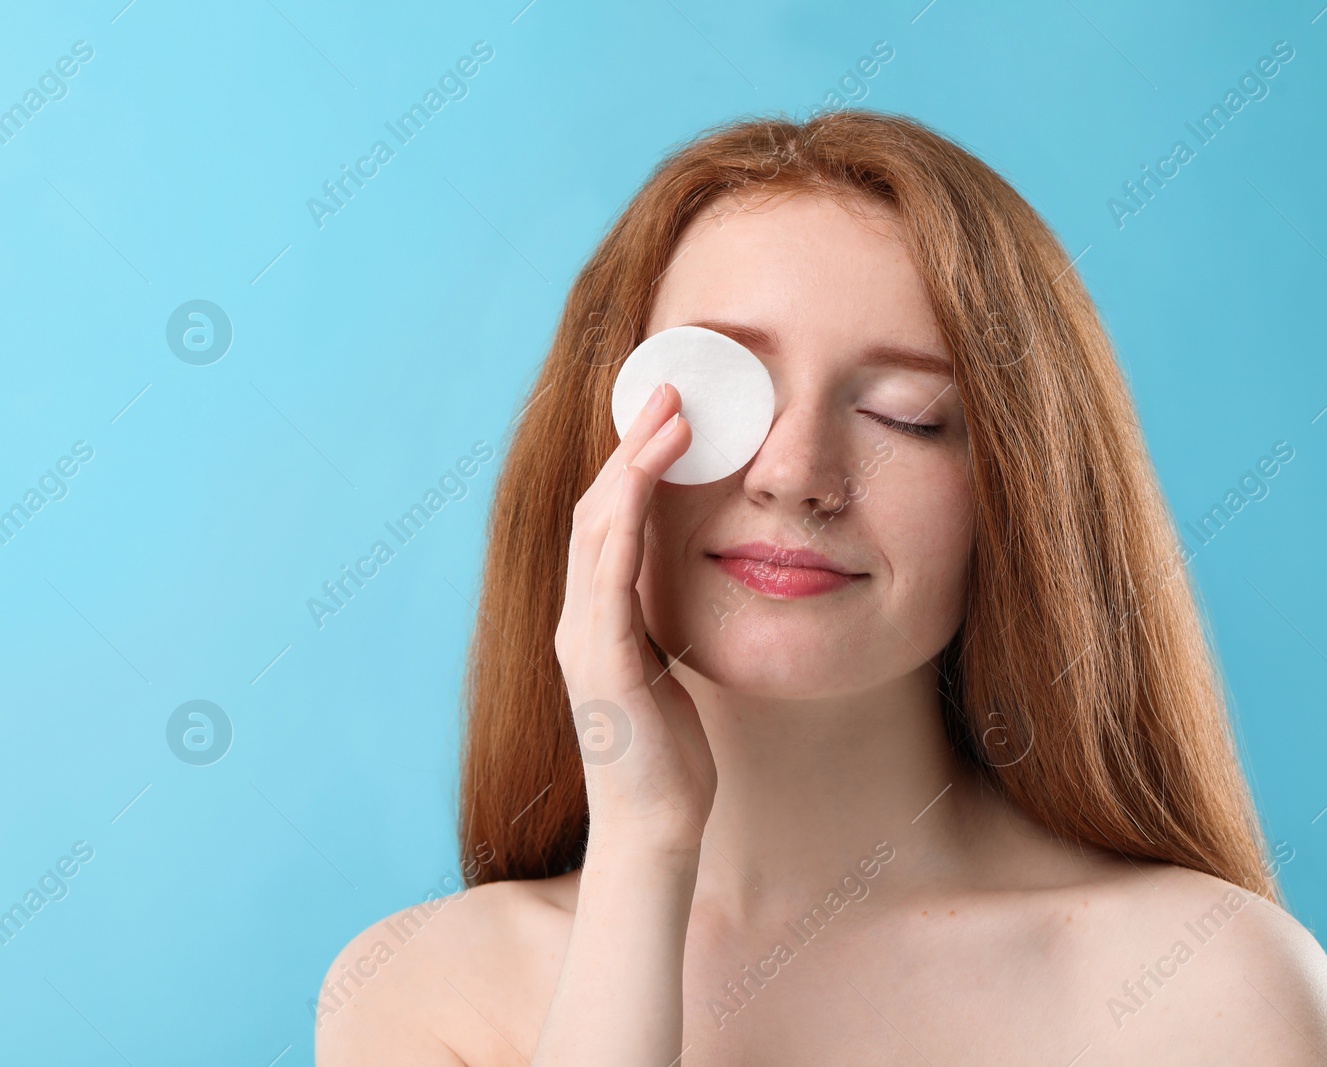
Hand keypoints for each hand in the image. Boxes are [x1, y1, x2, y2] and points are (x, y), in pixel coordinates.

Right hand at [553, 383, 715, 858]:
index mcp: (595, 618)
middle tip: (669, 389)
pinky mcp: (603, 668)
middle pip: (594, 510)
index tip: (668, 411)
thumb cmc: (667, 751)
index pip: (604, 521)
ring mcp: (583, 642)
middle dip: (630, 446)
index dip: (631, 462)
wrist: (657, 826)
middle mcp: (578, 620)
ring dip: (631, 470)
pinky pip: (608, 584)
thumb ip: (657, 616)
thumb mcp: (665, 665)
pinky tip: (643, 491)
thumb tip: (678, 567)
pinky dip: (622, 529)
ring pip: (596, 533)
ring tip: (669, 419)